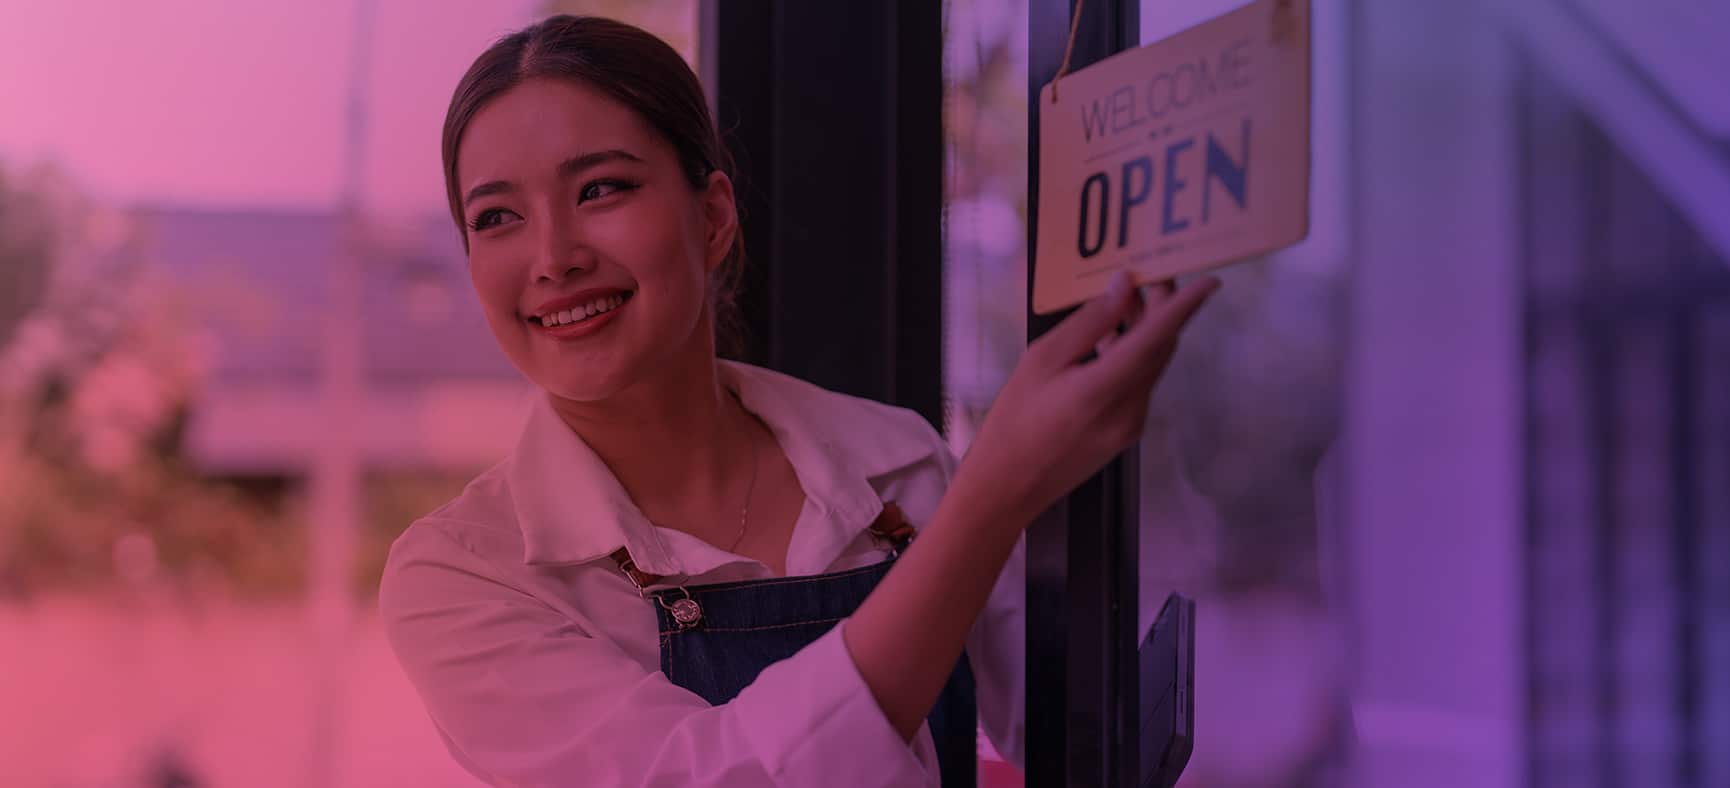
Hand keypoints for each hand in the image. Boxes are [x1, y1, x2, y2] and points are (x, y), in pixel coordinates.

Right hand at [954, 270, 1219, 523]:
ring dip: (1146, 332)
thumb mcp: (1041, 361)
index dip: (1185, 307)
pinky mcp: (1125, 434)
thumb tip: (1122, 287)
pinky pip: (1139, 385)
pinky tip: (1109, 339)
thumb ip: (1087, 323)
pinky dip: (1133, 356)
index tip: (1209, 280)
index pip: (1157, 339)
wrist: (1008, 487)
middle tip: (1149, 272)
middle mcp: (1130, 409)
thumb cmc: (1014, 420)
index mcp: (1104, 389)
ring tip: (1123, 298)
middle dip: (1162, 310)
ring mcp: (1131, 425)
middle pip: (1160, 350)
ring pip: (1151, 367)